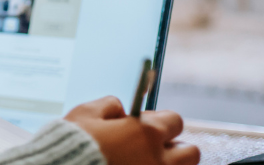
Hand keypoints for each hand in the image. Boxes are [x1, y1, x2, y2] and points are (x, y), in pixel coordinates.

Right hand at [65, 96, 199, 164]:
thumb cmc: (73, 145)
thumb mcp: (85, 114)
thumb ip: (109, 105)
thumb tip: (119, 109)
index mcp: (146, 133)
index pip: (174, 121)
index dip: (160, 122)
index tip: (146, 126)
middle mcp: (158, 159)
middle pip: (190, 152)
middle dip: (175, 147)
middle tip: (154, 149)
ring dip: (171, 164)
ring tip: (148, 162)